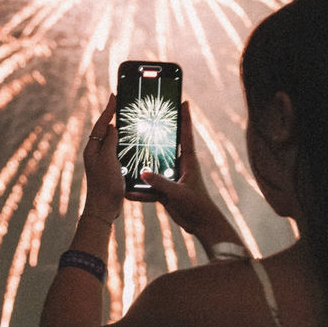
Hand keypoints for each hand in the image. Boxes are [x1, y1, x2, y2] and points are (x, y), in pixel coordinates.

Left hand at [83, 94, 123, 221]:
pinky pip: (116, 148)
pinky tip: (130, 140)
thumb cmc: (104, 184)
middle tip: (121, 103)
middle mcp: (96, 152)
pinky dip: (122, 141)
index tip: (114, 96)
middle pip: (105, 129)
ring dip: (118, 128)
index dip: (108, 109)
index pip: (101, 124)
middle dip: (112, 115)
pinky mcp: (110, 167)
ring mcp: (102, 160)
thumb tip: (112, 127)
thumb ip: (109, 142)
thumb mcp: (108, 160)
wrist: (104, 208)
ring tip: (127, 117)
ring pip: (110, 139)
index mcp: (92, 148)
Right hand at [140, 102, 233, 240]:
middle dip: (158, 134)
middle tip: (147, 119)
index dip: (185, 117)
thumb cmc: (196, 205)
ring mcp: (171, 178)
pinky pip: (149, 188)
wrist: (201, 225)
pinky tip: (127, 192)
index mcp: (188, 161)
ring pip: (155, 166)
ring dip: (143, 163)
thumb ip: (160, 183)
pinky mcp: (165, 190)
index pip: (186, 134)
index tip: (184, 101)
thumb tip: (142, 173)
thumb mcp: (178, 193)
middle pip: (167, 145)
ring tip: (127, 153)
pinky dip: (139, 191)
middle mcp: (179, 166)